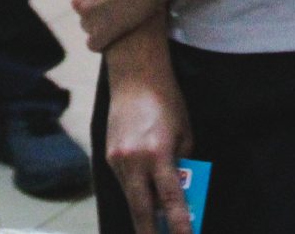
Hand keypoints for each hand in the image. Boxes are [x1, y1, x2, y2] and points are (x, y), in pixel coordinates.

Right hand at [101, 46, 193, 233]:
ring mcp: (117, 159)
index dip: (179, 226)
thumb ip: (183, 165)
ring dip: (143, 213)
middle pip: (142, 210)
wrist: (134, 76)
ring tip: (155, 226)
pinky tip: (145, 195)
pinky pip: (124, 182)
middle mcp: (133, 161)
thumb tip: (179, 191)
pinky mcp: (108, 154)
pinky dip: (136, 191)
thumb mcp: (185, 135)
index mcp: (158, 155)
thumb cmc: (167, 102)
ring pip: (131, 198)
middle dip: (150, 232)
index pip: (171, 202)